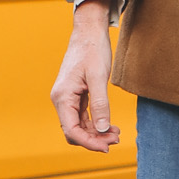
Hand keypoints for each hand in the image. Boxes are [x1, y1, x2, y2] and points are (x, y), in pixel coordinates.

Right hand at [52, 0, 120, 151]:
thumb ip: (100, 104)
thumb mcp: (98, 77)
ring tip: (117, 134)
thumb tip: (103, 129)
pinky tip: (111, 126)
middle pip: (74, 131)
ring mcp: (68, 98)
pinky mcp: (76, 95)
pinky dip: (96, 123)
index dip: (88, 142)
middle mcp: (62, 99)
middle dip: (94, 139)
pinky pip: (83, 116)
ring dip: (97, 133)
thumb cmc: (92, 50)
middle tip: (116, 141)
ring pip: (79, 125)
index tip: (106, 147)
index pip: (71, 130)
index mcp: (62, 96)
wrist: (89, 31)